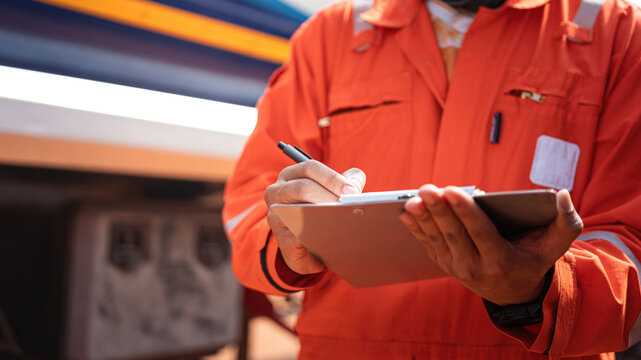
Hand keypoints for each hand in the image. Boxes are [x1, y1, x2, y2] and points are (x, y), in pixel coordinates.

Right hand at [265, 160, 365, 273]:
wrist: (308, 247)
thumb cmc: (319, 212)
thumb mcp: (331, 193)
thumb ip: (344, 183)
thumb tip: (357, 178)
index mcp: (291, 175)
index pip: (310, 168)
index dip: (333, 178)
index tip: (352, 191)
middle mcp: (277, 191)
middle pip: (304, 187)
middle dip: (330, 196)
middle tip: (350, 206)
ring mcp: (275, 215)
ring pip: (299, 210)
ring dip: (324, 215)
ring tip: (344, 219)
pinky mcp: (281, 238)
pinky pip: (298, 237)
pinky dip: (317, 237)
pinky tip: (335, 239)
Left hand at [400, 185, 582, 304]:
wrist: (514, 292)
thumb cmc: (534, 258)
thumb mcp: (555, 245)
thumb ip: (566, 221)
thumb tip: (563, 194)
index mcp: (501, 260)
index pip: (480, 232)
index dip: (465, 211)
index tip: (452, 191)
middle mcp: (476, 267)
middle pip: (454, 234)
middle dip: (439, 210)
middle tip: (427, 188)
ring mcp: (457, 268)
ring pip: (437, 239)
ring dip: (424, 218)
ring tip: (413, 199)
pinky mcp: (445, 265)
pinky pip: (428, 245)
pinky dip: (416, 229)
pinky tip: (407, 213)